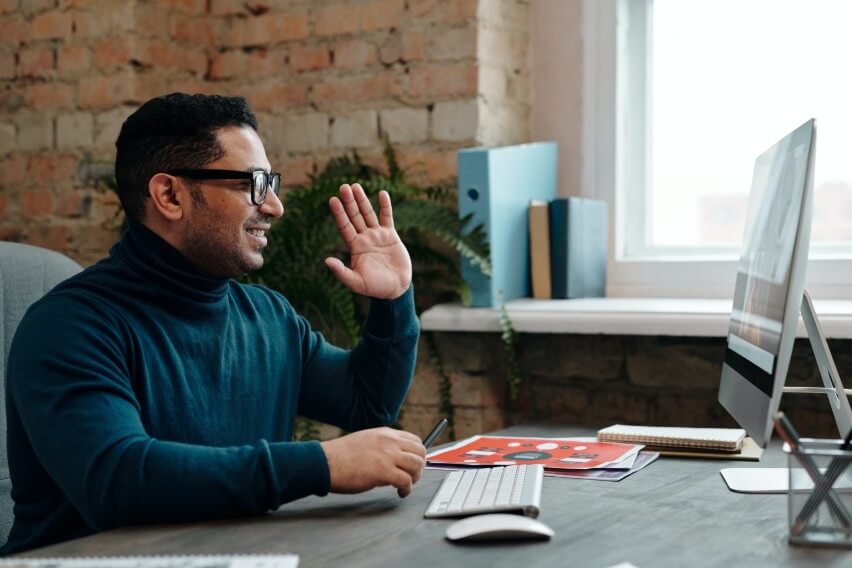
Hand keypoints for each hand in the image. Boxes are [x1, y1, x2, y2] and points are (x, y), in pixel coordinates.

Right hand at [320, 427, 425, 497]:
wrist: (327, 462)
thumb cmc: (342, 455)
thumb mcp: (366, 440)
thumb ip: (383, 445)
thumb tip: (395, 459)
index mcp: (385, 433)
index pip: (414, 440)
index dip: (417, 454)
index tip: (413, 464)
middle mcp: (390, 442)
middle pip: (420, 452)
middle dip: (420, 466)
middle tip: (412, 476)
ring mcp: (388, 456)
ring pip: (417, 465)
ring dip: (415, 478)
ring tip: (405, 485)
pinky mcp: (384, 472)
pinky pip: (406, 481)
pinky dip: (407, 489)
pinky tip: (400, 492)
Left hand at [325, 183, 411, 299]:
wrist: (396, 289)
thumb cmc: (374, 287)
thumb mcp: (355, 282)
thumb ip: (341, 272)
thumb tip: (327, 261)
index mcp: (355, 247)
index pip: (344, 226)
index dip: (339, 213)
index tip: (333, 200)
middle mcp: (364, 238)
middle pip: (354, 216)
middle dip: (349, 202)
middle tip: (343, 186)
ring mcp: (377, 235)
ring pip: (368, 214)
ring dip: (362, 200)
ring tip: (356, 186)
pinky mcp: (391, 236)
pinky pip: (387, 217)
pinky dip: (385, 206)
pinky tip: (382, 193)